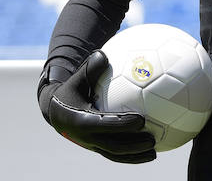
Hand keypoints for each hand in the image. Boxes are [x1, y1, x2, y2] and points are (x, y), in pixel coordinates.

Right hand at [38, 51, 155, 163]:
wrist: (57, 111)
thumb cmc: (72, 90)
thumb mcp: (76, 79)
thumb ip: (89, 68)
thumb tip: (103, 54)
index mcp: (79, 120)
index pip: (103, 124)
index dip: (122, 124)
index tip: (140, 120)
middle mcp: (85, 137)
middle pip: (111, 145)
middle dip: (132, 145)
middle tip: (151, 139)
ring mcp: (91, 145)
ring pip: (114, 154)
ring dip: (134, 156)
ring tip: (154, 152)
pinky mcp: (97, 149)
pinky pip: (116, 155)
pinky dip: (131, 156)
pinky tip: (149, 152)